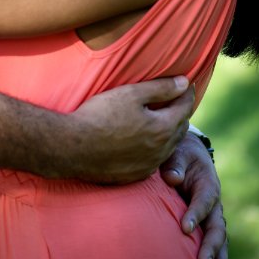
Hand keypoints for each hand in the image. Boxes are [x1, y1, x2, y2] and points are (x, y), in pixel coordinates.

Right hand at [63, 77, 193, 183]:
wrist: (72, 147)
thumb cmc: (100, 116)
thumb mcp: (130, 94)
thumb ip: (160, 88)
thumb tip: (183, 82)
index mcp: (162, 129)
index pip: (184, 107)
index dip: (186, 92)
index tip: (186, 83)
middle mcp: (160, 151)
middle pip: (180, 128)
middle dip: (180, 112)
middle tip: (176, 99)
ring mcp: (148, 166)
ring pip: (169, 147)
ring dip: (170, 132)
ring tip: (163, 118)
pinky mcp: (134, 176)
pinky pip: (153, 160)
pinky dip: (155, 148)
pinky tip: (144, 141)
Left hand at [160, 131, 227, 258]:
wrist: (189, 155)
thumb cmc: (180, 153)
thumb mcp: (177, 152)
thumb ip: (175, 163)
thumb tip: (172, 179)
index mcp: (207, 182)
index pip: (204, 200)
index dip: (196, 213)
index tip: (185, 228)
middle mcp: (214, 202)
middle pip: (217, 225)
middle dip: (211, 245)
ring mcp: (212, 214)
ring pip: (220, 238)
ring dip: (219, 258)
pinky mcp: (207, 223)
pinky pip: (213, 242)